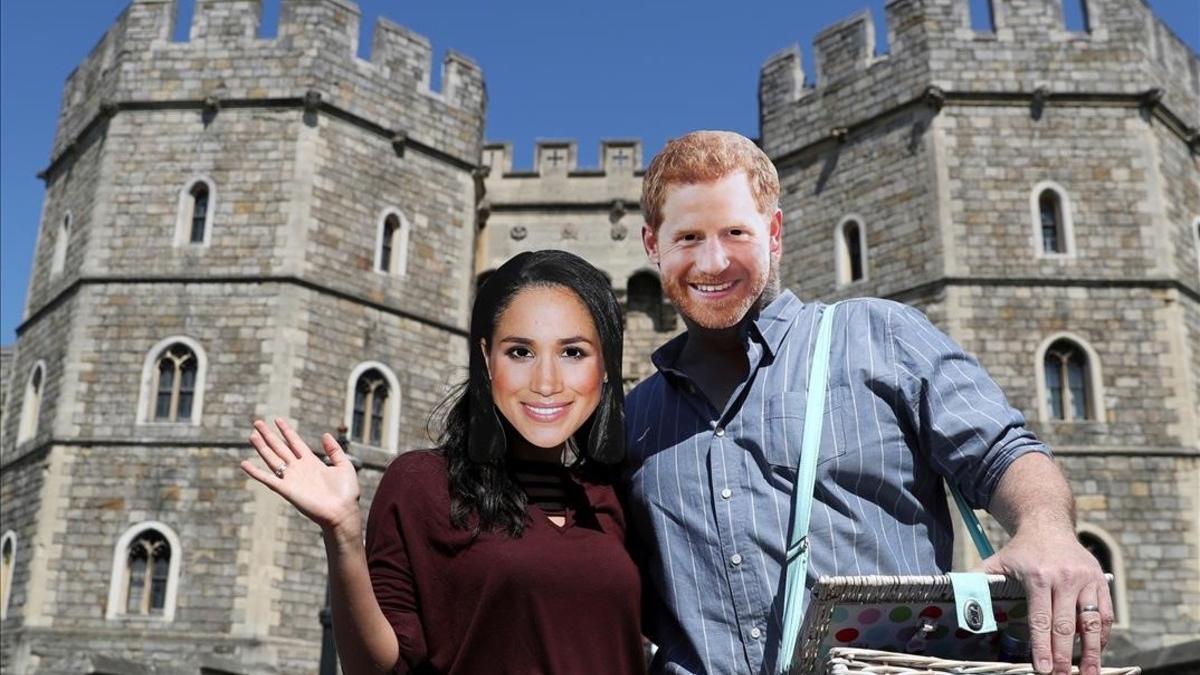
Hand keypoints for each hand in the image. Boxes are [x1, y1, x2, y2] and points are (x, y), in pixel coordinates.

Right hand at [241, 418, 361, 534]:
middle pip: (280, 448)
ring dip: (262, 448)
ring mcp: (291, 479)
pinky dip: (255, 472)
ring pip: (272, 459)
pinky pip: (267, 479)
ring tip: (252, 435)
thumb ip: (334, 450)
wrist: (342, 512)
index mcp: (312, 462)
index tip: (277, 419)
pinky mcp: (286, 490)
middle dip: (269, 435)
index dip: (286, 431)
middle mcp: (299, 469)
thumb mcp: (344, 466)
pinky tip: (244, 463)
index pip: (295, 442)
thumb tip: (324, 434)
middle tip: (257, 423)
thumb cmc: (346, 493)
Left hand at [981, 527, 1111, 674]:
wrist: (1048, 525)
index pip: (1040, 619)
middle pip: (1065, 625)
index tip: (1043, 670)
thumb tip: (956, 595)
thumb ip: (978, 580)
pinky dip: (1102, 635)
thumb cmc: (1020, 550)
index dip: (1042, 647)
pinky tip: (1097, 651)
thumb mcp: (997, 561)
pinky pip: (1106, 613)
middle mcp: (1065, 578)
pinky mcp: (1100, 581)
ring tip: (1088, 674)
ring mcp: (1086, 580)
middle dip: (1063, 655)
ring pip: (1092, 622)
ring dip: (1092, 652)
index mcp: (1038, 576)